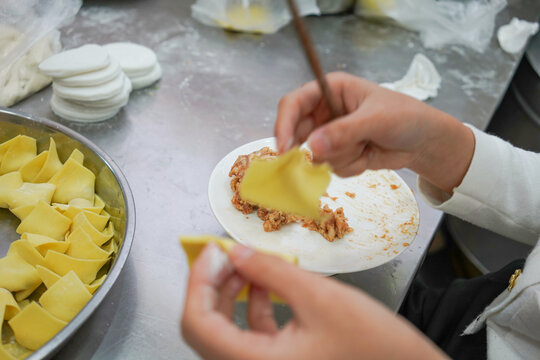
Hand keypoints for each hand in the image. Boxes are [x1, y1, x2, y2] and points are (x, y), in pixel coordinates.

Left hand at [181, 244, 447, 359]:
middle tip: (224, 254)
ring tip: (246, 263)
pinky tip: (264, 283)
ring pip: (226, 333)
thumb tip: (236, 252)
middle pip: (207, 330)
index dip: (198, 283)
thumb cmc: (374, 345)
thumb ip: (272, 272)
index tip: (211, 252)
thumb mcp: (320, 297)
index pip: (199, 325)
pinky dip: (251, 307)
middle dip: (212, 287)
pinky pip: (250, 337)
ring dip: (231, 295)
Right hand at [274, 72, 473, 192]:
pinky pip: (330, 167)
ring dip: (340, 157)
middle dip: (313, 149)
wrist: (424, 141)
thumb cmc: (405, 117)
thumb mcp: (375, 120)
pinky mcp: (338, 153)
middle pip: (298, 133)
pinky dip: (349, 166)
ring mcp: (330, 134)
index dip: (284, 124)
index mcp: (330, 89)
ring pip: (315, 155)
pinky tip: (368, 155)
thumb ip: (344, 132)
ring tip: (365, 146)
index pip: (294, 103)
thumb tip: (312, 147)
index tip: (283, 148)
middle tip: (323, 159)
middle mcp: (325, 111)